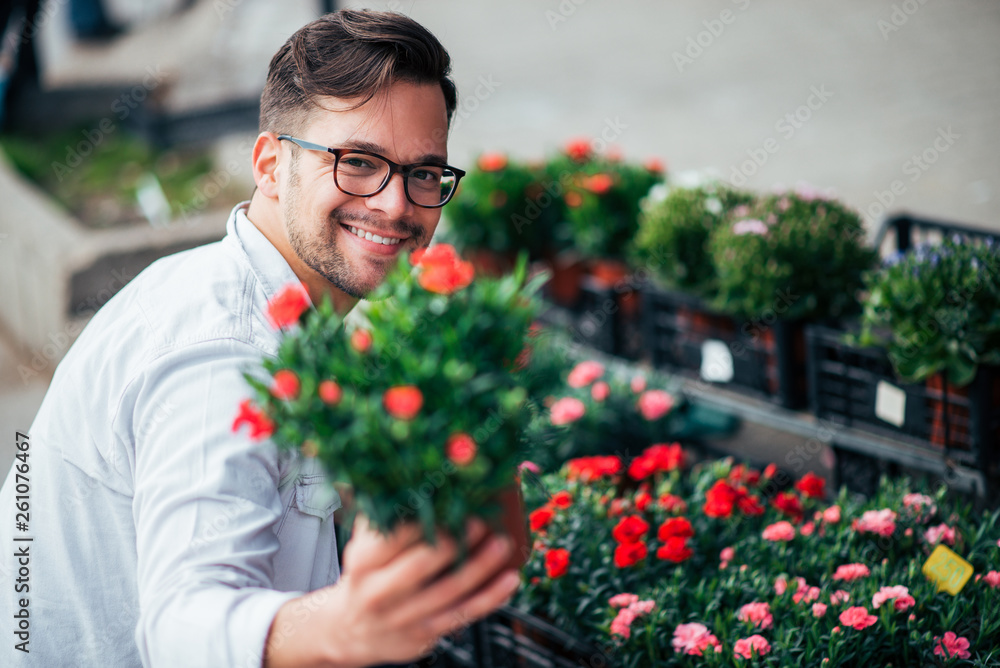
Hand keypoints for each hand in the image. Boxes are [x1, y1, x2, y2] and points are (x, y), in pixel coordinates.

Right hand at [263, 516, 520, 667]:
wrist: (351, 630)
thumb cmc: (367, 576)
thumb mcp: (364, 545)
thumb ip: (384, 515)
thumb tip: (410, 478)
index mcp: (362, 562)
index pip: (392, 537)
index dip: (422, 518)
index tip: (448, 498)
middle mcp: (378, 592)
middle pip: (422, 564)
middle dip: (455, 541)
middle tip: (482, 519)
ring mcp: (402, 617)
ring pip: (449, 590)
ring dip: (480, 566)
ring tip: (503, 542)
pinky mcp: (424, 634)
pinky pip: (463, 614)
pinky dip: (490, 597)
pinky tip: (509, 579)